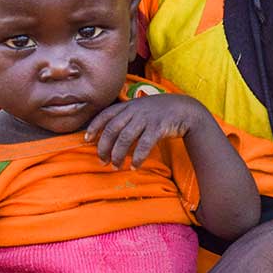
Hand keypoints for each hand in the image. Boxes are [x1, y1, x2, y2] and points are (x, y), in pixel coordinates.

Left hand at [85, 93, 207, 167]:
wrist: (185, 109)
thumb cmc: (160, 111)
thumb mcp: (140, 108)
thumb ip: (126, 117)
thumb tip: (108, 134)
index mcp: (128, 105)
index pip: (106, 114)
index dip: (94, 127)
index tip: (86, 140)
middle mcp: (135, 110)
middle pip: (112, 129)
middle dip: (104, 147)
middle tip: (102, 161)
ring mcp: (147, 118)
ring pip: (125, 138)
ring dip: (118, 154)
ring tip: (116, 166)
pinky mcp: (158, 127)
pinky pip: (144, 144)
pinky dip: (138, 158)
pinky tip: (135, 166)